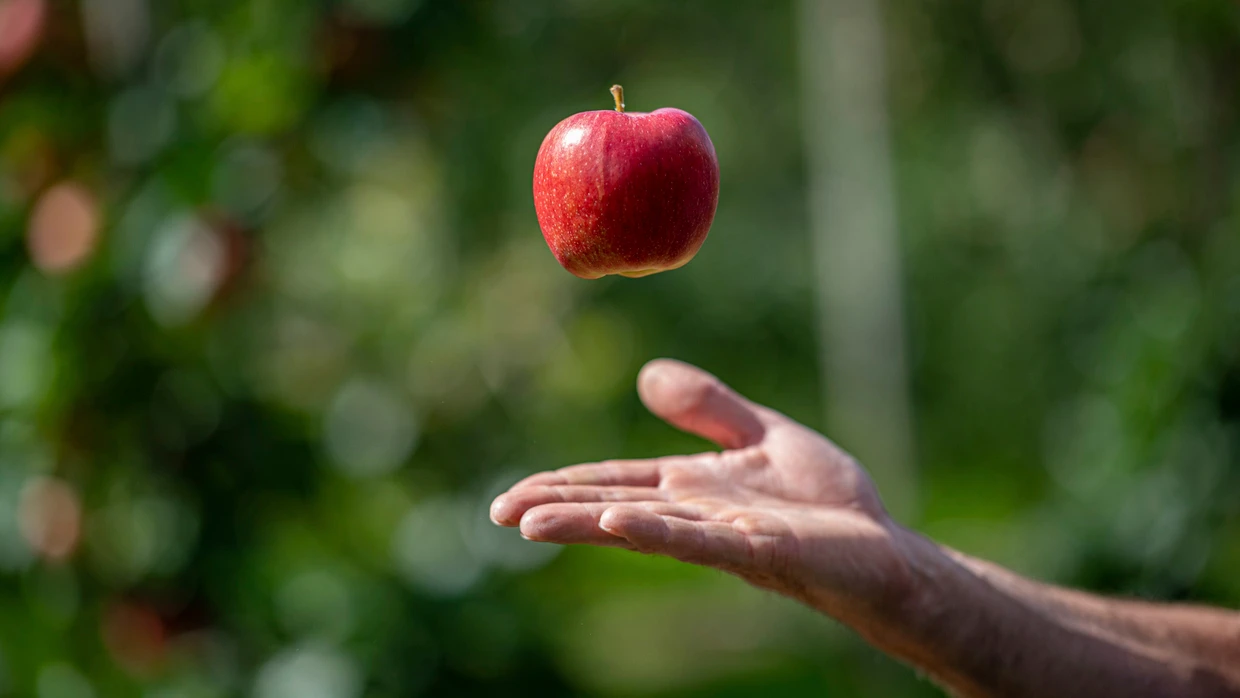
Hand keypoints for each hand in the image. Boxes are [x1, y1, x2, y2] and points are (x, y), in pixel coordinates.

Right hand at [491, 359, 919, 617]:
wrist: (882, 546)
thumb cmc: (827, 501)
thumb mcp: (762, 434)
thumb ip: (708, 407)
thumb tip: (645, 375)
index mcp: (689, 486)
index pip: (612, 483)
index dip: (562, 485)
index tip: (512, 496)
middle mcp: (694, 513)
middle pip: (611, 505)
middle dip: (556, 508)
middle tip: (499, 514)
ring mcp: (721, 533)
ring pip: (640, 525)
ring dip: (584, 523)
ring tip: (529, 523)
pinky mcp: (756, 548)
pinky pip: (697, 539)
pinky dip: (655, 530)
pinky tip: (614, 525)